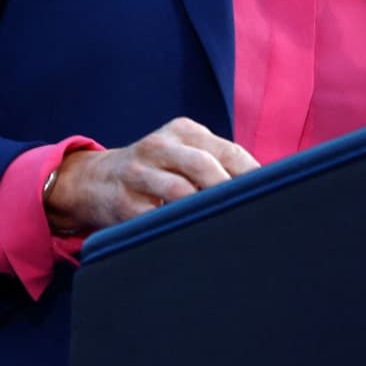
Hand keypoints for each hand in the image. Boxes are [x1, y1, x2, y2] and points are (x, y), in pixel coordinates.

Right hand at [45, 117, 258, 234]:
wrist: (95, 180)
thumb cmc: (155, 169)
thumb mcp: (182, 152)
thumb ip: (218, 162)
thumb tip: (269, 188)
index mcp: (181, 131)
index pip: (229, 151)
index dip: (253, 177)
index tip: (271, 197)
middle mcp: (158, 146)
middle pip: (205, 167)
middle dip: (229, 192)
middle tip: (251, 214)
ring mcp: (138, 174)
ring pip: (180, 192)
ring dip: (206, 211)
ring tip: (225, 225)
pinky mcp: (125, 203)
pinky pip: (158, 218)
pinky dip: (180, 227)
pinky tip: (196, 234)